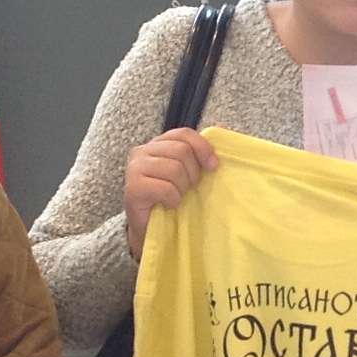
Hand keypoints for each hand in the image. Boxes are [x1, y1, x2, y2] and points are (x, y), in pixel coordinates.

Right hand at [124, 128, 218, 259]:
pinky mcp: (133, 187)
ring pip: (174, 169)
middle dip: (193, 173)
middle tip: (189, 187)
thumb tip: (223, 127)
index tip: (214, 166)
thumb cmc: (171, 197)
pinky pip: (165, 188)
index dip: (202, 147)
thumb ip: (201, 149)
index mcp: (157, 144)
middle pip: (181, 151)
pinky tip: (168, 204)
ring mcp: (134, 168)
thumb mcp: (190, 171)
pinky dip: (173, 199)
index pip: (183, 134)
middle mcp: (142, 151)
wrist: (151, 229)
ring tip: (177, 196)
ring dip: (182, 188)